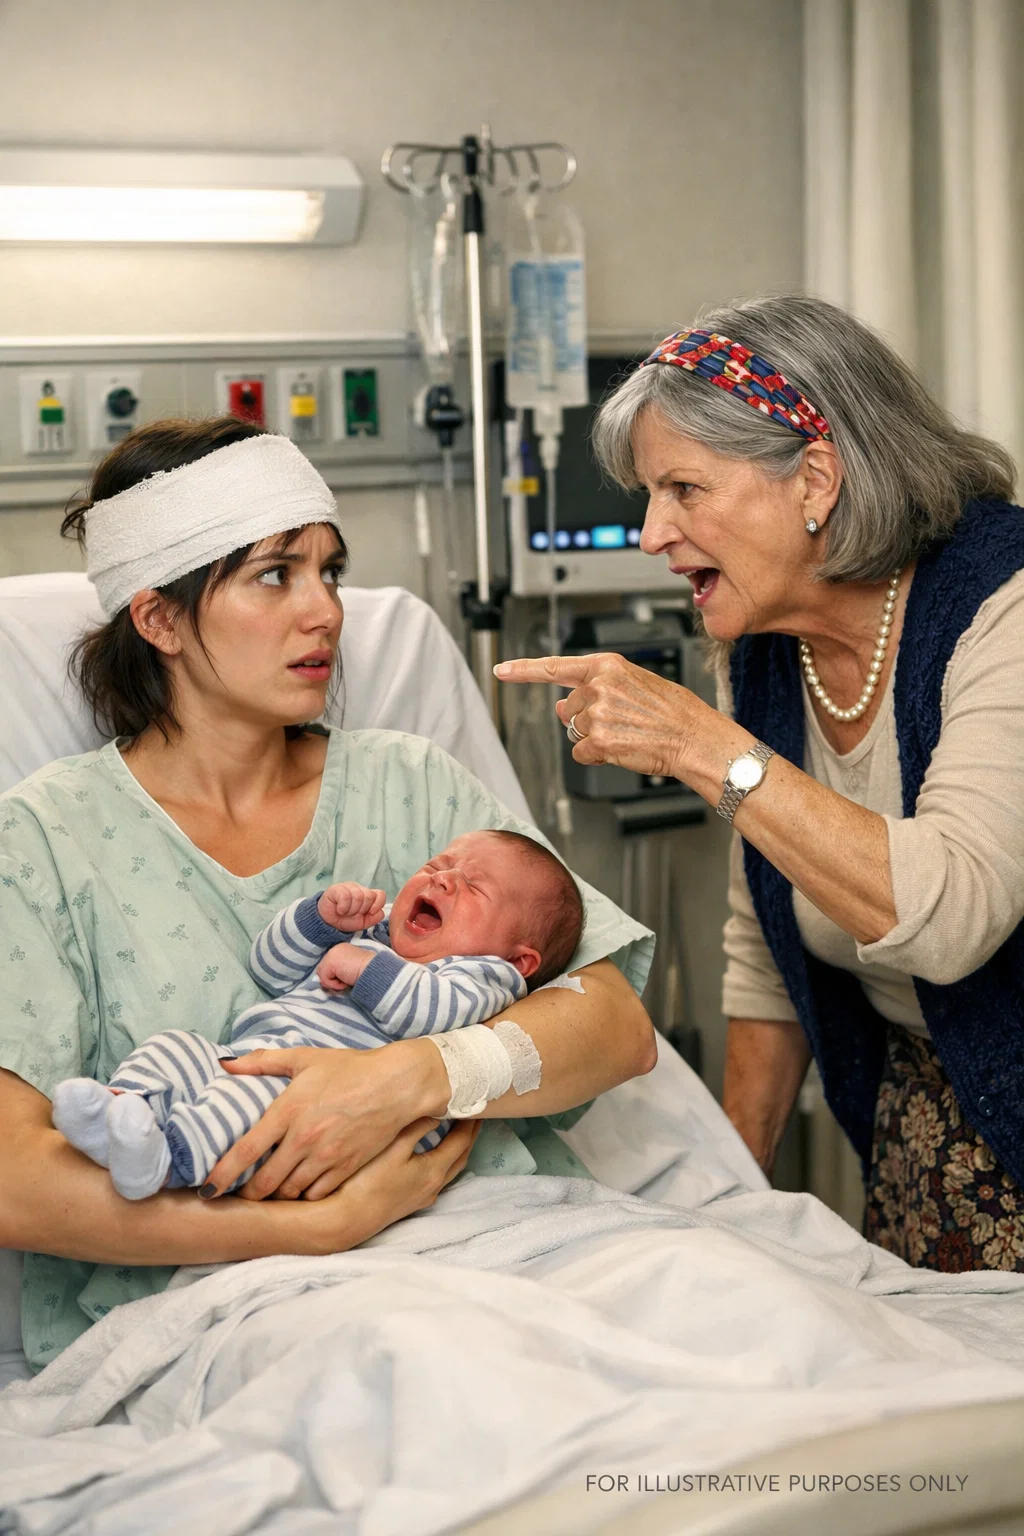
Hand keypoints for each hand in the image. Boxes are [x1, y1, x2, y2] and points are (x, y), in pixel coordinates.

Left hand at [210, 1039, 450, 1201]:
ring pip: (289, 1193)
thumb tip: (225, 1063)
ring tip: (268, 1192)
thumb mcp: (305, 1058)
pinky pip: (315, 1195)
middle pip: (263, 1183)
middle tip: (238, 1193)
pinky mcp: (346, 1169)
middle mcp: (304, 1138)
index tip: (207, 1188)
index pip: (244, 1151)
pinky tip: (299, 1189)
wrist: (396, 1085)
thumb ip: (262, 1062)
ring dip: (275, 1196)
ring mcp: (326, 1158)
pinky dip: (303, 1196)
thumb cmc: (350, 1068)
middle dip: (246, 1193)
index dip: (221, 1175)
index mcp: (288, 1110)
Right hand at [303, 1118, 479, 1255]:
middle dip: (469, 1136)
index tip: (476, 1106)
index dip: (470, 1123)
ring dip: (457, 1151)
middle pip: (461, 1157)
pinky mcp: (411, 1203)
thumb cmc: (367, 1181)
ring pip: (450, 1170)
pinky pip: (437, 1178)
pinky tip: (434, 1158)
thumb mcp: (393, 1147)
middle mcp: (433, 1186)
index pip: (461, 1142)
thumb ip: (417, 1127)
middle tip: (475, 1117)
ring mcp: (423, 1197)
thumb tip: (437, 1112)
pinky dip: (443, 1162)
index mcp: (433, 1171)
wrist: (347, 1220)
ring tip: (459, 1134)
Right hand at [318, 882, 386, 931]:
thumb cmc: (345, 920)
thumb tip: (381, 912)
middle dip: (361, 910)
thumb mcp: (362, 923)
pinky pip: (345, 896)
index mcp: (367, 896)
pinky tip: (339, 910)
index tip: (370, 913)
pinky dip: (343, 907)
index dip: (378, 904)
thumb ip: (374, 918)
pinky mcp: (336, 888)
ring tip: (345, 912)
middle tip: (352, 914)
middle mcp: (359, 889)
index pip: (380, 894)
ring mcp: (348, 887)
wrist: (327, 923)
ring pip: (358, 896)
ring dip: (351, 910)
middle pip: (369, 896)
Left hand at [318, 942, 374, 991]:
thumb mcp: (351, 968)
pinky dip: (335, 985)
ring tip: (348, 979)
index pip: (328, 965)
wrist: (374, 970)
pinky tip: (346, 980)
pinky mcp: (330, 963)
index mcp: (341, 949)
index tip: (346, 978)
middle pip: (322, 970)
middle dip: (332, 979)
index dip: (334, 975)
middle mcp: (335, 948)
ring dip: (334, 982)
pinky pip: (325, 980)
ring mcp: (331, 954)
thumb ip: (339, 970)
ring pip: (322, 976)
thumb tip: (326, 980)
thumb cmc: (367, 972)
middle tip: (347, 979)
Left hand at [494, 652, 701, 778]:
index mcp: (607, 665)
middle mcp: (598, 686)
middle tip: (622, 723)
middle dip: (588, 719)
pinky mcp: (598, 741)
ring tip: (628, 734)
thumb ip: (596, 690)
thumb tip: (561, 705)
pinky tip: (622, 749)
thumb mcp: (635, 686)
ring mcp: (597, 714)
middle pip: (570, 709)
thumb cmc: (673, 712)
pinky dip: (597, 756)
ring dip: (595, 738)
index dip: (524, 670)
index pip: (556, 667)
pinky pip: (582, 753)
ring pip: (576, 732)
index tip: (502, 669)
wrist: (694, 737)